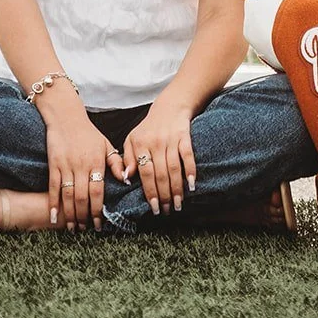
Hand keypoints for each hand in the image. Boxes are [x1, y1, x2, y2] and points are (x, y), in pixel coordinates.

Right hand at [45, 111, 126, 231]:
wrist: (66, 117)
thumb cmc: (88, 133)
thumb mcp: (106, 145)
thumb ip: (116, 163)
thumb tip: (126, 180)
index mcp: (96, 162)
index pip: (98, 191)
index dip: (97, 210)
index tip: (98, 224)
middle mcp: (82, 165)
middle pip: (83, 196)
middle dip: (84, 216)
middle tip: (84, 229)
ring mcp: (66, 165)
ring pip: (68, 194)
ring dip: (70, 213)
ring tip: (72, 228)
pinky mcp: (54, 164)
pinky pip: (53, 186)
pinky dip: (53, 203)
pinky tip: (53, 216)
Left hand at [123, 102, 195, 216]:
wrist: (169, 107)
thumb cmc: (148, 128)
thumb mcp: (132, 139)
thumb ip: (127, 158)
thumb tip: (127, 178)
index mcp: (140, 144)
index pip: (145, 172)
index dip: (150, 191)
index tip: (153, 207)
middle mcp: (155, 142)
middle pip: (160, 173)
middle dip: (164, 195)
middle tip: (167, 210)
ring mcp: (170, 139)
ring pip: (174, 168)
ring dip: (176, 188)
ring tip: (178, 204)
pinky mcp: (184, 136)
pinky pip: (188, 156)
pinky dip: (190, 171)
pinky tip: (191, 185)